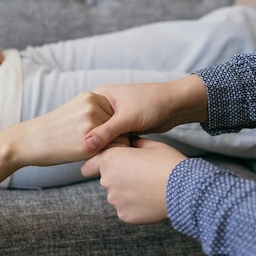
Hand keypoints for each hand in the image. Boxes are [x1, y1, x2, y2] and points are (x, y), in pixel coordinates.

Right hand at [0, 92, 120, 184]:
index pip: (119, 115)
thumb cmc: (53, 132)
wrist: (30, 141)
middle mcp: (94, 104)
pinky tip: (90, 159)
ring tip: (93, 154)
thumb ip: (95, 115)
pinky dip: (108, 157)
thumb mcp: (75, 113)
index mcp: (91, 96)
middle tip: (98, 149)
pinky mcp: (90, 139)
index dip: (114, 131)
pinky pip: (115, 150)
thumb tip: (122, 130)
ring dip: (113, 149)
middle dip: (115, 140)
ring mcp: (92, 120)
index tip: (102, 140)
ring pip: (122, 139)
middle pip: (123, 126)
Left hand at [81, 138, 186, 223]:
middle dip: (119, 177)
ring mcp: (115, 200)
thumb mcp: (151, 145)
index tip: (107, 165)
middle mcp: (107, 181)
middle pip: (106, 179)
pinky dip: (135, 205)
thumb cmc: (168, 163)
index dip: (96, 165)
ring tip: (149, 187)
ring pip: (117, 195)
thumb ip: (134, 144)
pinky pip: (126, 208)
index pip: (88, 165)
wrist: (183, 190)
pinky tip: (150, 199)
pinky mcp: (124, 215)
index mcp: (110, 160)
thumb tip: (130, 144)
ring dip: (127, 192)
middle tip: (141, 174)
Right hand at [83, 75, 208, 152]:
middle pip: (93, 127)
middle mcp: (105, 105)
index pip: (84, 118)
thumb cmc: (152, 103)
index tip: (79, 151)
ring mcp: (115, 115)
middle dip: (94, 142)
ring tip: (101, 159)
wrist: (176, 103)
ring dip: (106, 145)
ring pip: (105, 135)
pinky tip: (113, 157)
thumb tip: (85, 145)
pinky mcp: (125, 125)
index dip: (82, 134)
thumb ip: (106, 133)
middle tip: (90, 159)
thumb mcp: (126, 118)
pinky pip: (115, 138)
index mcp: (100, 96)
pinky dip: (115, 145)